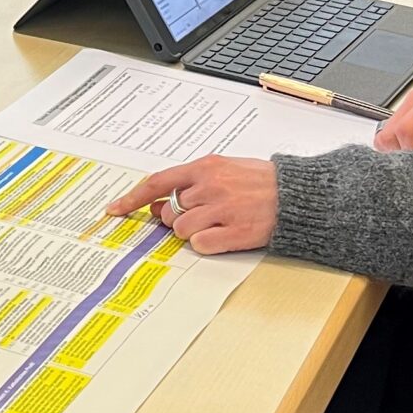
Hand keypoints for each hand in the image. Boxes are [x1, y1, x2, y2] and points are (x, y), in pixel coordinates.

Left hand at [106, 156, 279, 253]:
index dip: (132, 198)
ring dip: (193, 232)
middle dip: (177, 219)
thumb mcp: (224, 170)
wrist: (298, 196)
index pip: (158, 182)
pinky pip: (200, 245)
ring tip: (218, 224)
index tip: (114, 209)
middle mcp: (210, 186)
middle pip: (169, 212)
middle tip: (201, 216)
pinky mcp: (234, 233)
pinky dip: (207, 244)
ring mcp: (222, 210)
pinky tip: (224, 235)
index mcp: (206, 167)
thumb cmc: (262, 182)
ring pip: (181, 230)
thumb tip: (157, 203)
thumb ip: (191, 183)